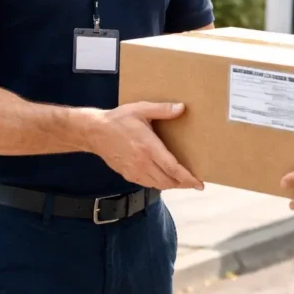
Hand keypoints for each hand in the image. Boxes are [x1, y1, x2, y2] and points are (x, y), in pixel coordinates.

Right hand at [89, 102, 203, 190]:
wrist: (94, 132)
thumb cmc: (118, 119)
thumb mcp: (141, 109)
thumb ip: (162, 110)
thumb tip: (181, 108)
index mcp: (149, 148)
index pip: (173, 169)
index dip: (187, 178)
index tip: (199, 184)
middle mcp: (142, 163)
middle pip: (168, 181)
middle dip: (183, 184)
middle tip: (194, 182)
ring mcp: (134, 171)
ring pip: (158, 185)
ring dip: (171, 185)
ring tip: (181, 181)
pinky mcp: (127, 174)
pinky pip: (146, 184)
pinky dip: (158, 184)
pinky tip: (163, 178)